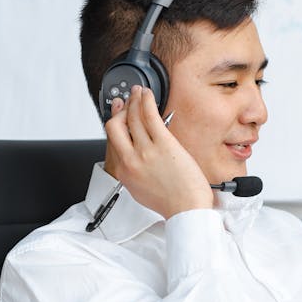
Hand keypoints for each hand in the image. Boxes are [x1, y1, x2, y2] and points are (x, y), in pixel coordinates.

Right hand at [105, 86, 213, 217]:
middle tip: (126, 102)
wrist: (187, 209)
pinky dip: (146, 101)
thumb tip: (136, 158)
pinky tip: (148, 95)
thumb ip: (134, 173)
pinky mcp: (163, 144)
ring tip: (138, 92)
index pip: (114, 142)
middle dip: (120, 111)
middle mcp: (131, 159)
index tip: (118, 116)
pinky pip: (150, 116)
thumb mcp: (142, 190)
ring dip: (134, 100)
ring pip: (132, 117)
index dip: (116, 125)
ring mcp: (146, 151)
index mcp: (125, 172)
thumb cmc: (171, 202)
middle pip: (114, 127)